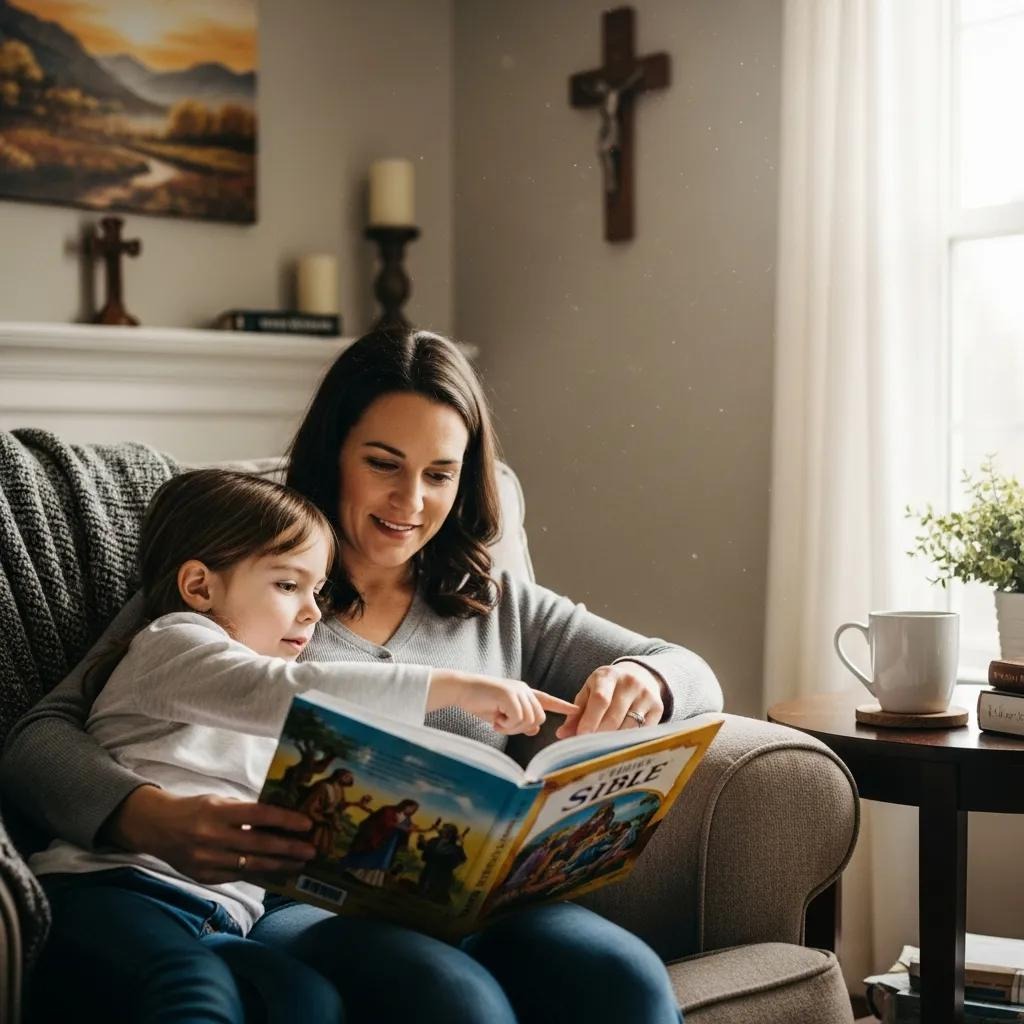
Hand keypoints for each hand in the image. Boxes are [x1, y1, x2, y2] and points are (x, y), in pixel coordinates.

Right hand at [103, 785, 315, 882]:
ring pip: (251, 866)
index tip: (307, 824)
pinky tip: (276, 873)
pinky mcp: (204, 876)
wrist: (156, 827)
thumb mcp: (219, 800)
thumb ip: (245, 811)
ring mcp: (207, 860)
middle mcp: (212, 837)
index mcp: (218, 812)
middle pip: (258, 845)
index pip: (259, 816)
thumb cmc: (195, 809)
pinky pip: (238, 877)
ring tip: (299, 864)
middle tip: (311, 851)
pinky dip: (259, 874)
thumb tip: (280, 819)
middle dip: (288, 849)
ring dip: (279, 866)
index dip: (285, 820)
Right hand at [428, 670, 577, 734]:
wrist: (462, 690)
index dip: (562, 706)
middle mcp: (524, 690)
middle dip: (522, 728)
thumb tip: (535, 729)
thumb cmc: (480, 702)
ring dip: (512, 727)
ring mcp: (518, 691)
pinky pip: (517, 718)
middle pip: (539, 717)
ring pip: (529, 720)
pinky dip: (506, 725)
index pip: (547, 699)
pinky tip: (494, 719)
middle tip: (503, 725)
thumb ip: (519, 720)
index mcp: (524, 693)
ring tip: (497, 720)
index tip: (576, 709)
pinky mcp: (510, 695)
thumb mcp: (502, 714)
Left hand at [555, 663, 664, 738]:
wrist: (639, 675)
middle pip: (614, 716)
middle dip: (600, 734)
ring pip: (629, 727)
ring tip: (602, 748)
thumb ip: (576, 713)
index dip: (590, 720)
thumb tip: (561, 734)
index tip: (581, 737)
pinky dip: (629, 740)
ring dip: (614, 740)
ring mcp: (646, 695)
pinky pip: (643, 731)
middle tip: (588, 747)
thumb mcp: (589, 692)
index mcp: (608, 676)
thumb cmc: (607, 688)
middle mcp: (630, 683)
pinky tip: (620, 745)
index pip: (600, 699)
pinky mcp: (658, 707)